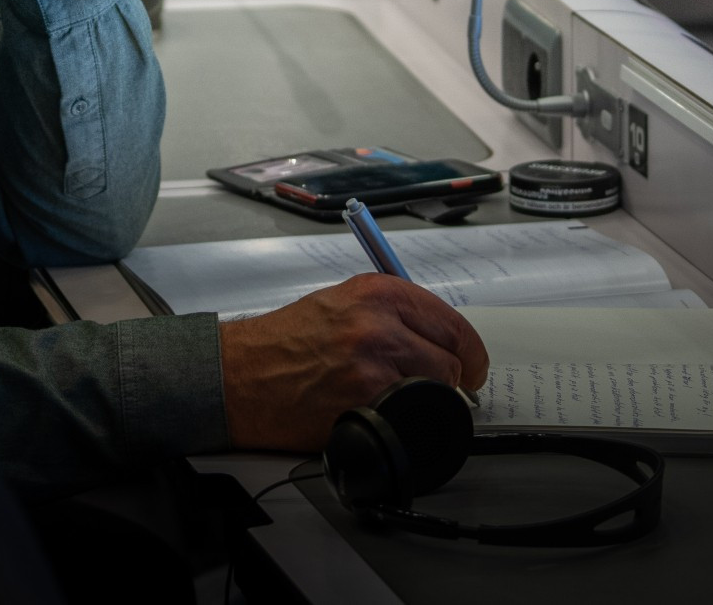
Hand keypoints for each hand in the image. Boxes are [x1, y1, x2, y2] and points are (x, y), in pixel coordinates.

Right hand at [219, 275, 489, 451]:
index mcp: (377, 292)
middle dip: (454, 379)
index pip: (451, 321)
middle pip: (453, 357)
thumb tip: (437, 340)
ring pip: (439, 390)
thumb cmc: (283, 342)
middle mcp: (379, 323)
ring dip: (430, 401)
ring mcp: (373, 365)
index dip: (470, 350)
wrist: (239, 375)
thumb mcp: (341, 303)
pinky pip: (411, 415)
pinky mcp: (364, 401)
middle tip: (445, 390)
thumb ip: (391, 314)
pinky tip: (384, 415)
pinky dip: (406, 420)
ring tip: (405, 401)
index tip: (472, 365)